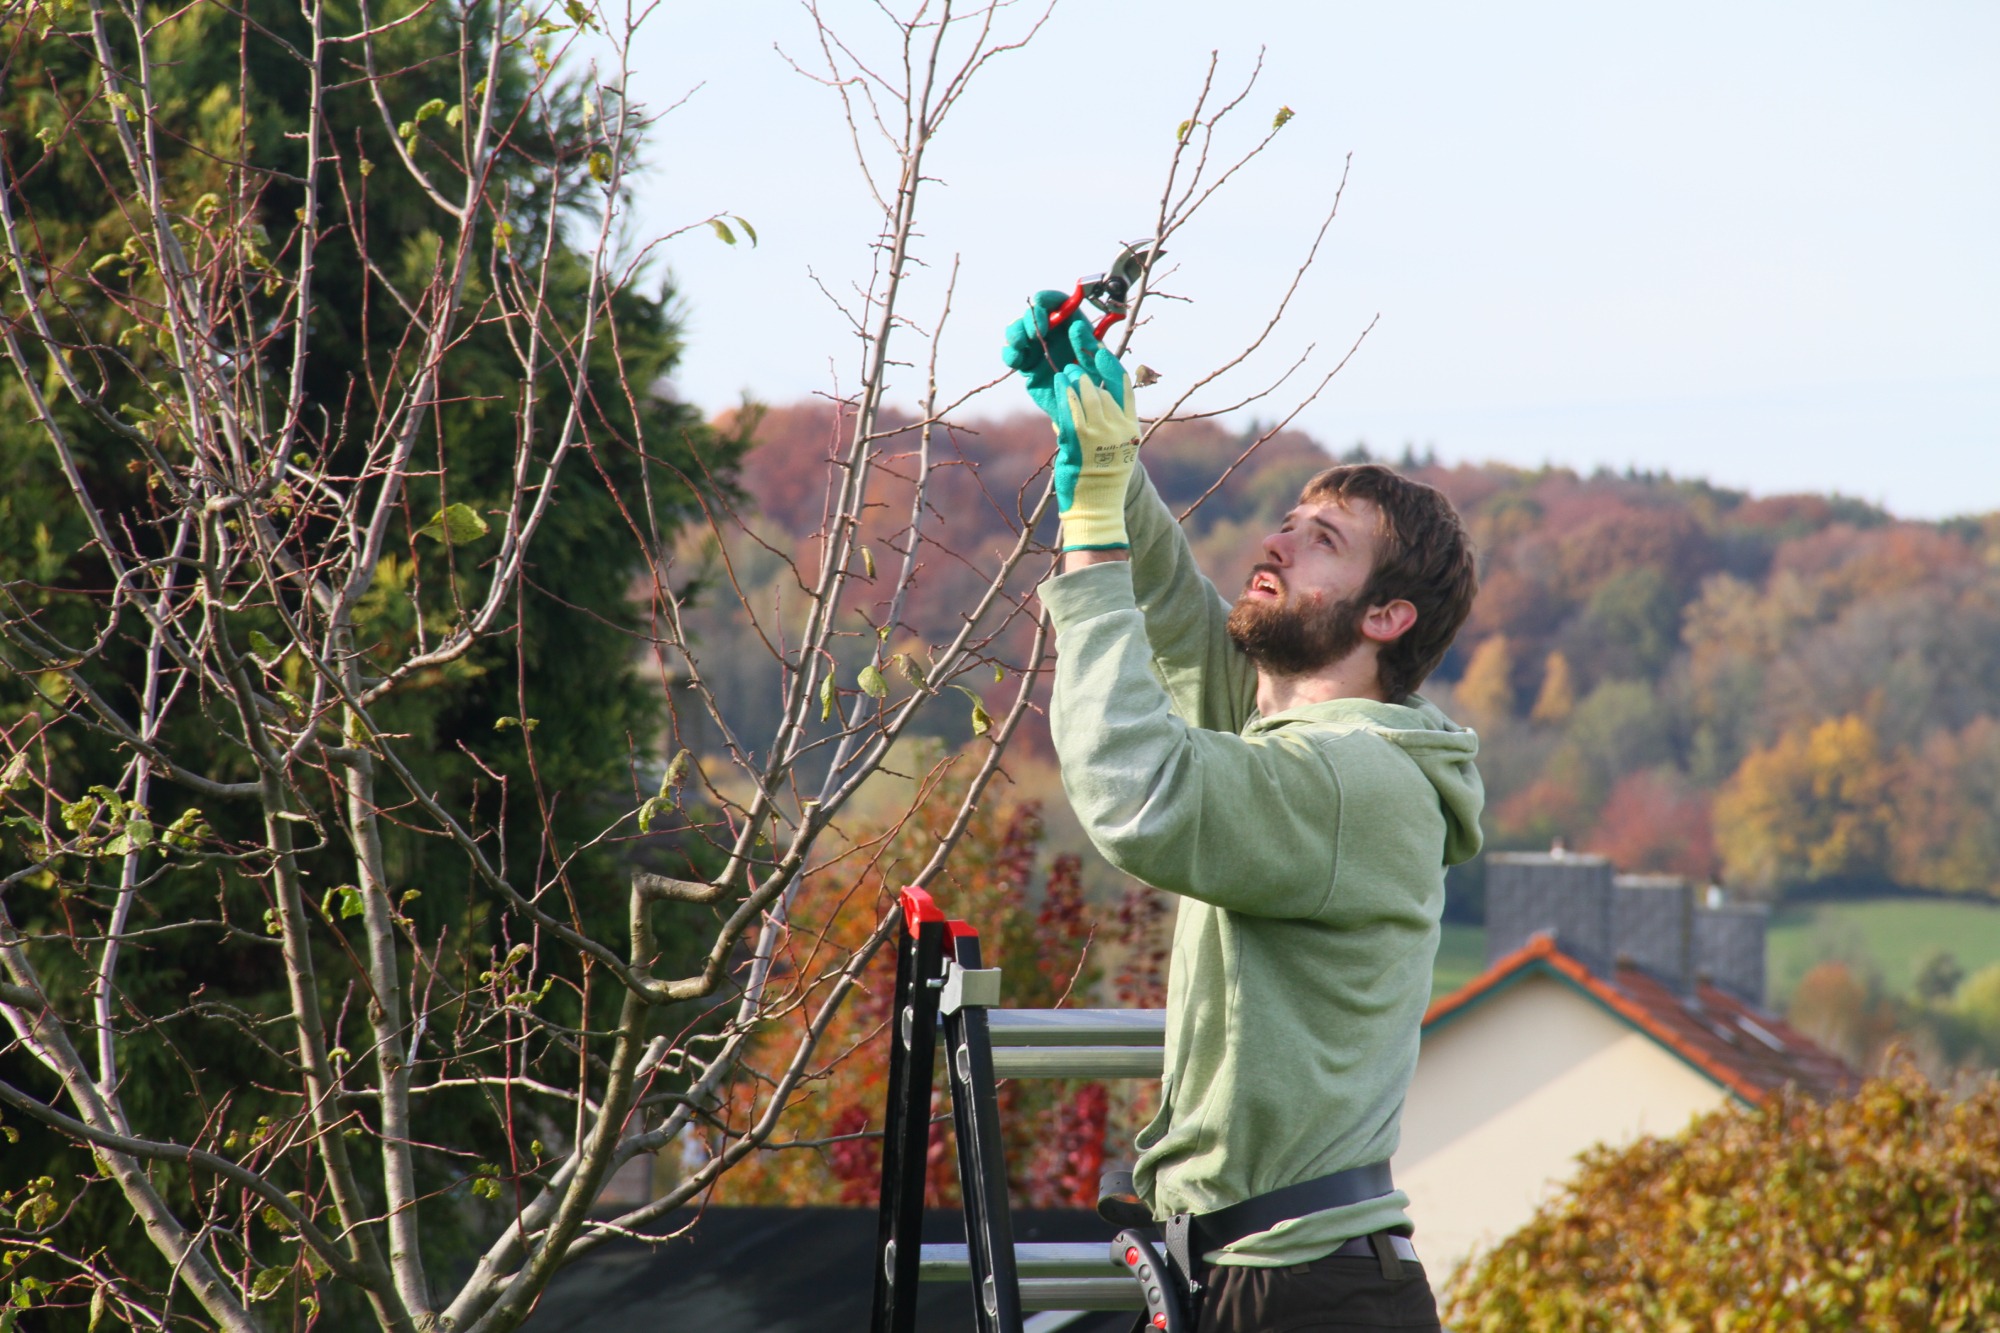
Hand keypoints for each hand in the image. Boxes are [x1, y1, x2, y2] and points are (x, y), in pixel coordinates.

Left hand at [1002, 293, 1140, 549]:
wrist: (1097, 508)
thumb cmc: (1100, 480)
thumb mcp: (1111, 447)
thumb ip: (1103, 422)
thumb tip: (1086, 398)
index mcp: (1129, 427)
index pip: (1124, 387)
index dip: (1110, 364)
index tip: (1099, 349)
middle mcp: (1118, 428)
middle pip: (1103, 384)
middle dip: (1088, 363)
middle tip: (1076, 348)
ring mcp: (1099, 434)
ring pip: (1085, 393)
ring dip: (1073, 379)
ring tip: (1065, 372)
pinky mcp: (1079, 441)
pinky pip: (1070, 408)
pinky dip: (1064, 393)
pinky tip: (1059, 384)